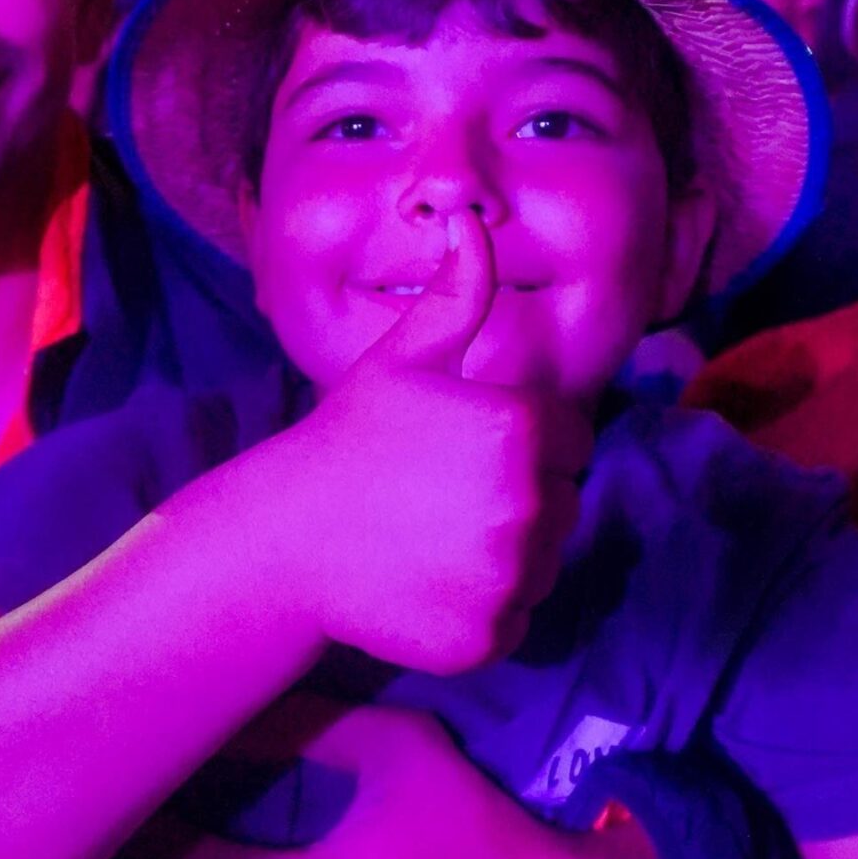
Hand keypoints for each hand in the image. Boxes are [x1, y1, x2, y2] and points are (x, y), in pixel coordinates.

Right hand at [263, 212, 592, 674]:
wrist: (286, 539)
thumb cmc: (348, 438)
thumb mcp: (402, 359)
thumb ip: (456, 297)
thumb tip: (471, 222)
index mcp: (520, 428)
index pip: (572, 439)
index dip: (524, 441)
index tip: (463, 449)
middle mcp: (527, 504)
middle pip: (564, 502)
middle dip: (519, 498)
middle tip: (444, 496)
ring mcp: (509, 576)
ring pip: (544, 562)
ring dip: (506, 554)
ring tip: (435, 537)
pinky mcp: (490, 636)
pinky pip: (516, 618)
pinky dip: (483, 608)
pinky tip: (429, 582)